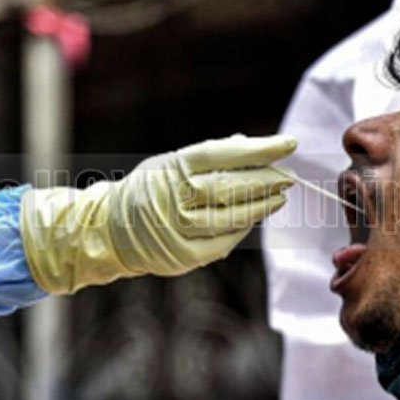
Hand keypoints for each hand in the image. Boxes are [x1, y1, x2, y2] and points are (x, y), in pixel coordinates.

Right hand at [20, 134, 296, 293]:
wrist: (110, 230)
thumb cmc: (148, 189)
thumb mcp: (171, 164)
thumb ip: (210, 156)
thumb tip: (250, 144)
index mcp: (174, 168)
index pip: (225, 154)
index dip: (260, 149)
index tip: (289, 145)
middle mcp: (177, 198)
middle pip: (234, 186)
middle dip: (267, 180)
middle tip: (289, 176)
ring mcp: (181, 230)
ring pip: (234, 216)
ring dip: (262, 206)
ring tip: (280, 196)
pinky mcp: (186, 255)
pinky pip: (226, 240)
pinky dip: (243, 227)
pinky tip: (254, 216)